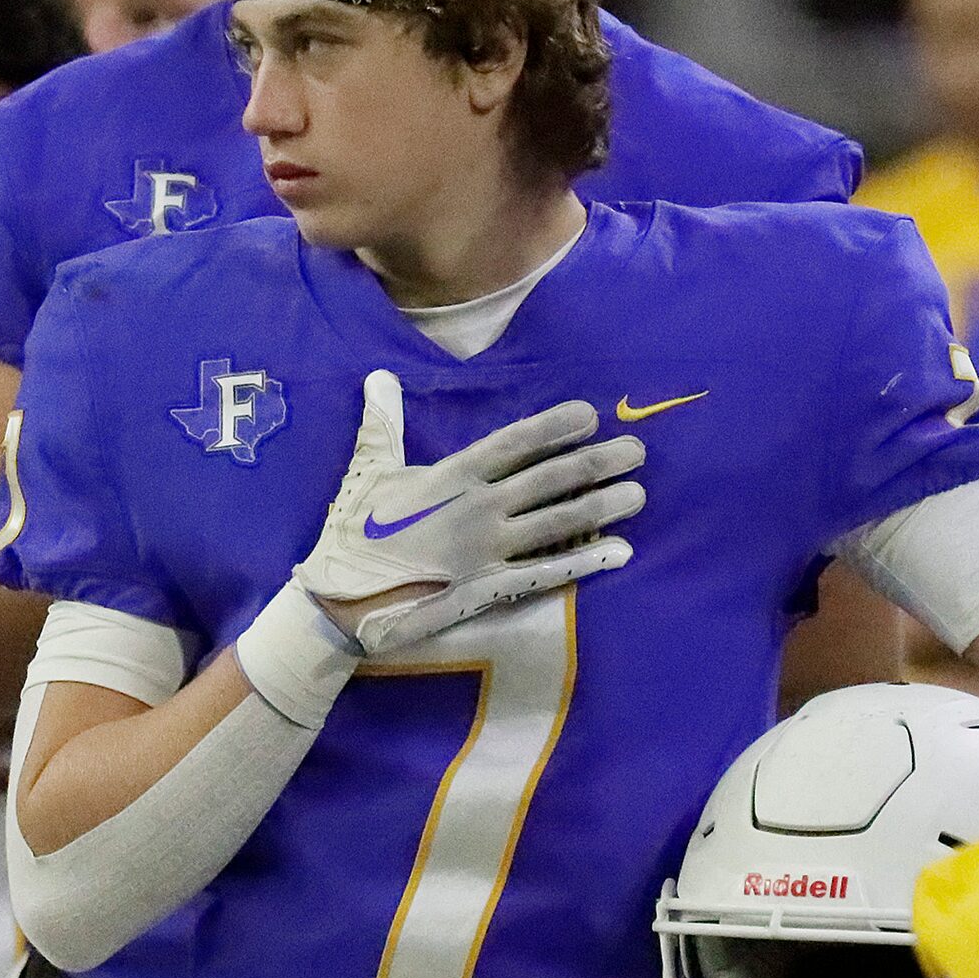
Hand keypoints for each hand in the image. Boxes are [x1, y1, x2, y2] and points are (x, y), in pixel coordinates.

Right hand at [296, 369, 642, 653]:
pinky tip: (619, 552)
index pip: (513, 443)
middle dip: (596, 463)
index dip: (554, 427)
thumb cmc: (354, 532)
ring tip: (638, 494)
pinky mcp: (490, 589)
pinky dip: (585, 561)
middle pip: (549, 480)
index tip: (590, 413)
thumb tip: (378, 377)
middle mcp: (477, 509)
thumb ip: (383, 422)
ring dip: (602, 507)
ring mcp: (487, 551)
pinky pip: (547, 572)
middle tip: (636, 451)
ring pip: (557, 523)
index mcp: (450, 476)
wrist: (340, 600)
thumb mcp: (367, 469)